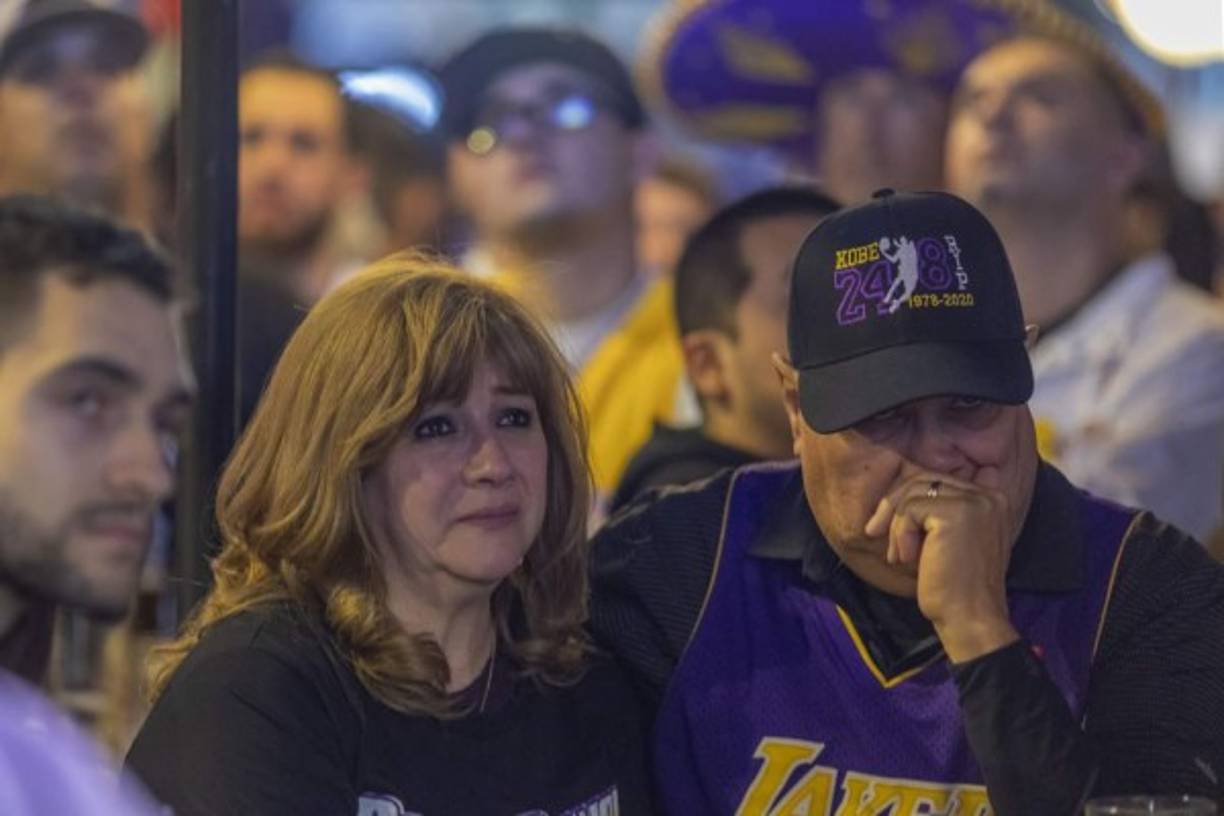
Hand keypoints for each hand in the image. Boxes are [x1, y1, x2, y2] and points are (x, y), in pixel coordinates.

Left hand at [864, 471, 1019, 662]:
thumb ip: (936, 512)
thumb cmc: (954, 587)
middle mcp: (987, 496)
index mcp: (990, 500)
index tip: (890, 525)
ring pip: (913, 492)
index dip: (907, 499)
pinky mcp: (957, 514)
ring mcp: (975, 503)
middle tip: (873, 532)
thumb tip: (901, 489)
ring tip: (898, 556)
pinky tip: (907, 559)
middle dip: (892, 505)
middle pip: (923, 480)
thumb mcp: (947, 541)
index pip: (937, 480)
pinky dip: (900, 534)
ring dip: (896, 525)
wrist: (970, 619)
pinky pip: (910, 509)